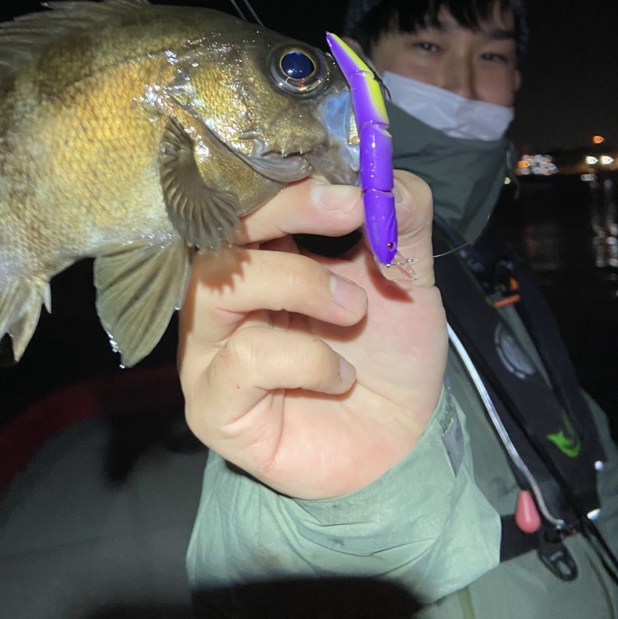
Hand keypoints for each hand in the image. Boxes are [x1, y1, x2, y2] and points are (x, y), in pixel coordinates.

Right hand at [177, 171, 447, 499]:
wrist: (403, 442)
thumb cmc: (390, 356)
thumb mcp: (407, 277)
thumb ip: (400, 220)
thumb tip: (383, 176)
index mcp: (262, 258)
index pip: (249, 201)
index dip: (293, 183)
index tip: (351, 187)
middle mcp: (224, 298)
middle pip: (221, 232)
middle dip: (288, 212)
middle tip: (351, 214)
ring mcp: (210, 350)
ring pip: (219, 287)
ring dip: (298, 283)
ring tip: (355, 310)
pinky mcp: (213, 405)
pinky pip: (243, 359)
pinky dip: (305, 358)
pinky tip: (341, 378)